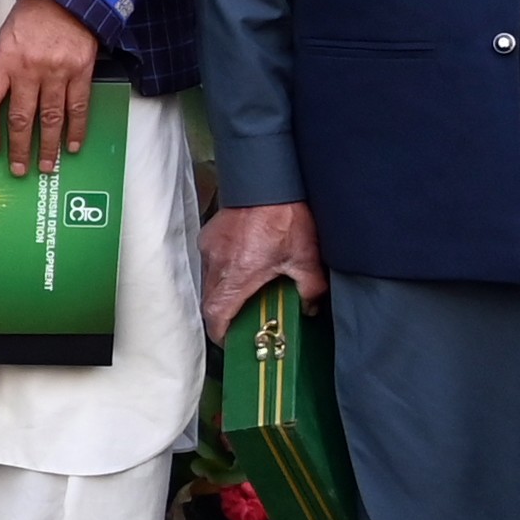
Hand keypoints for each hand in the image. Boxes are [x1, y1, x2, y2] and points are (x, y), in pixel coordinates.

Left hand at [0, 0, 100, 174]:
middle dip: (19, 148)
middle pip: (21, 118)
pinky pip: (78, 107)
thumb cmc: (30, 20)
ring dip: (48, 146)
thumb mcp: (3, 41)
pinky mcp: (81, 71)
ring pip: (51, 118)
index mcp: (3, 60)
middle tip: (19, 169)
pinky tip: (72, 145)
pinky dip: (76, 129)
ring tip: (46, 165)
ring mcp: (57, 71)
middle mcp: (28, 69)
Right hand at [198, 201, 324, 336]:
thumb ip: (310, 289)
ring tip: (247, 294)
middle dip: (225, 316)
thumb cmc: (284, 214)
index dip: (221, 335)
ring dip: (224, 293)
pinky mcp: (211, 235)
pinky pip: (212, 262)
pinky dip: (224, 272)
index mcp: (237, 274)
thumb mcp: (306, 257)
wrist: (267, 177)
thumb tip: (310, 307)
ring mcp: (210, 247)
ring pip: (209, 282)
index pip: (215, 316)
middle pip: (210, 302)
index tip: (232, 341)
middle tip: (244, 322)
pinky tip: (245, 267)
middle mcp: (217, 262)